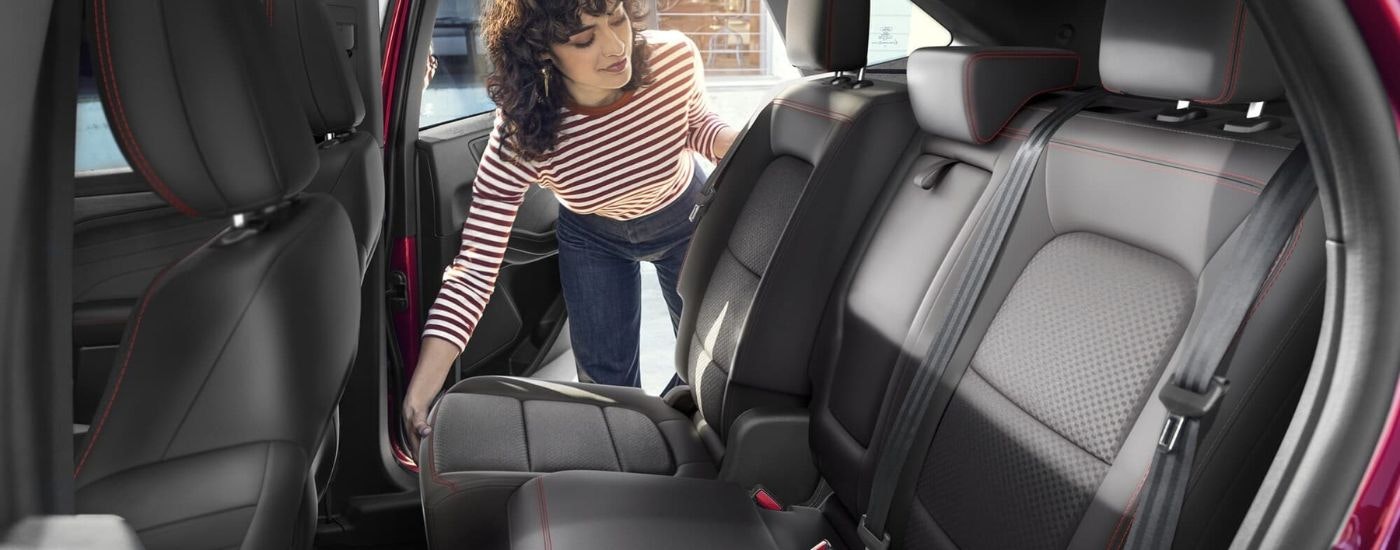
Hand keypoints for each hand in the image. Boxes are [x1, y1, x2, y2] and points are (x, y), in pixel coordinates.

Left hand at [401, 337, 461, 459]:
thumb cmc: (432, 387)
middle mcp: (408, 415)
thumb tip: (440, 430)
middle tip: (423, 468)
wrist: (429, 368)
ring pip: (412, 430)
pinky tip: (426, 432)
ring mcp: (411, 408)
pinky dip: (421, 425)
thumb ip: (433, 418)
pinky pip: (418, 416)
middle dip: (416, 454)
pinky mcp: (416, 401)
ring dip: (417, 444)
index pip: (412, 441)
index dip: (417, 454)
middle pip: (410, 438)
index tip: (422, 466)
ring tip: (422, 458)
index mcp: (412, 418)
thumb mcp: (432, 406)